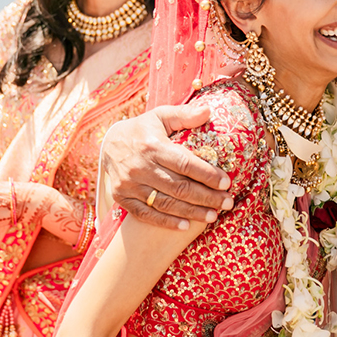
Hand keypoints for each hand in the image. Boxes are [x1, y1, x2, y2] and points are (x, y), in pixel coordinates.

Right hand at [100, 105, 232, 229]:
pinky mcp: (122, 197)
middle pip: (179, 187)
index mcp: (152, 146)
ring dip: (191, 212)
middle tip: (227, 203)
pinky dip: (166, 222)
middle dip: (206, 197)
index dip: (207, 175)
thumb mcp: (161, 116)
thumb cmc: (143, 129)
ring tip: (213, 216)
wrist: (108, 143)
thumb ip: (184, 114)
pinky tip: (186, 226)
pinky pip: (146, 214)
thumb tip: (208, 111)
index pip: (185, 164)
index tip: (227, 182)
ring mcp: (129, 185)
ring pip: (165, 203)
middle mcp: (139, 167)